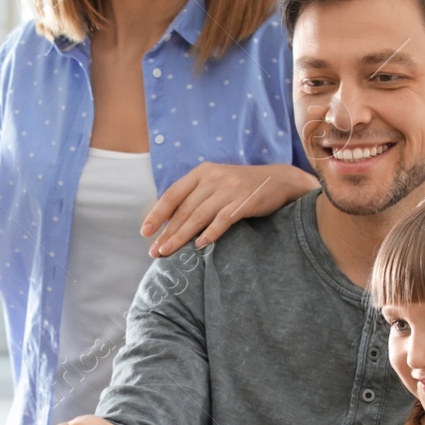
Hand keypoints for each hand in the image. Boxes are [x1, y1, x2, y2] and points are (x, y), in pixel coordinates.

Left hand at [141, 163, 316, 257]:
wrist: (279, 181)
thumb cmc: (242, 187)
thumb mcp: (216, 183)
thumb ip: (195, 196)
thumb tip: (168, 222)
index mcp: (202, 173)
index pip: (173, 194)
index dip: (157, 214)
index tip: (145, 232)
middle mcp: (213, 178)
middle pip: (184, 209)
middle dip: (167, 232)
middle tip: (154, 251)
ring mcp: (229, 189)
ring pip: (199, 215)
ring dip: (181, 236)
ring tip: (168, 251)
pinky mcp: (245, 201)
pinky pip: (223, 219)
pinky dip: (210, 233)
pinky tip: (200, 245)